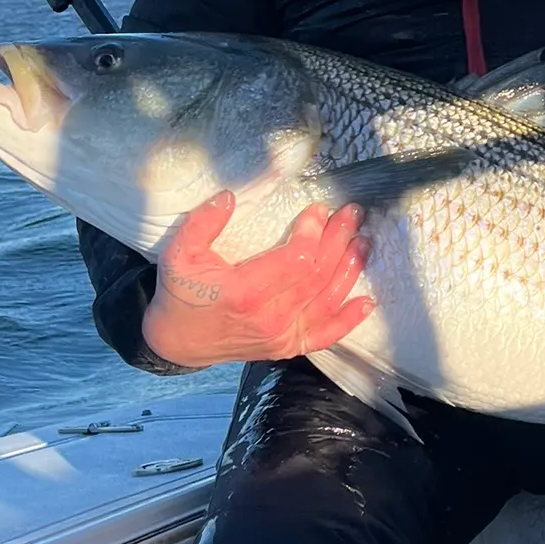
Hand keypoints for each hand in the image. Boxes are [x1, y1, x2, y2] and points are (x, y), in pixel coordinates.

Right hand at [141, 192, 373, 367]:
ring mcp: (282, 336)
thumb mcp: (179, 254)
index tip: (318, 210)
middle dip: (340, 240)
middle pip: (318, 275)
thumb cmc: (181, 294)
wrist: (176, 342)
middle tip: (353, 213)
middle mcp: (270, 318)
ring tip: (364, 240)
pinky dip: (349, 320)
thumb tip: (229, 196)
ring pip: (328, 300)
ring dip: (350, 269)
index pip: (297, 260)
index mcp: (245, 293)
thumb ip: (203, 224)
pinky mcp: (287, 347)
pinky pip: (326, 335)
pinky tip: (367, 301)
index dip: (313, 233)